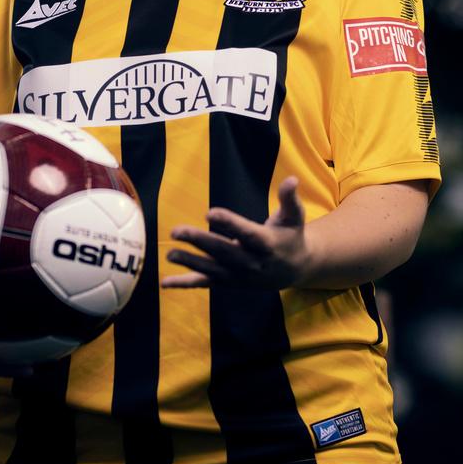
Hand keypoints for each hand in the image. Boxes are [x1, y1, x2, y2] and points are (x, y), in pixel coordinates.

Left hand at [161, 176, 309, 289]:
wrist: (296, 269)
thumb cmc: (291, 236)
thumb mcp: (295, 216)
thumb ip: (289, 199)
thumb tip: (292, 179)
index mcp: (268, 244)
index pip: (248, 234)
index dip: (229, 223)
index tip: (210, 212)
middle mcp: (253, 262)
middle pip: (224, 252)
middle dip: (200, 242)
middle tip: (177, 231)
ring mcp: (240, 275)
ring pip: (212, 270)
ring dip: (190, 263)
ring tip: (170, 254)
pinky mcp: (230, 282)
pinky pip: (206, 284)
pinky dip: (186, 284)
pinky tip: (165, 283)